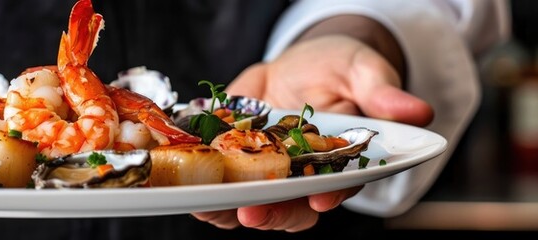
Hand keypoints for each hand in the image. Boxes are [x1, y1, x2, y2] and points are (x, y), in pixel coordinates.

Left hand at [192, 35, 432, 231]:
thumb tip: (420, 112)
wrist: (298, 64)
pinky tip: (185, 188)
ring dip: (229, 210)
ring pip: (250, 204)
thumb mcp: (362, 70)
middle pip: (291, 208)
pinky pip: (218, 184)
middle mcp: (302, 176)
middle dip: (272, 213)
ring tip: (210, 206)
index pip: (338, 186)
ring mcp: (266, 172)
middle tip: (253, 211)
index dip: (330, 193)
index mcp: (339, 161)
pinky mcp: (233, 160)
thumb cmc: (338, 68)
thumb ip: (382, 93)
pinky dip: (201, 190)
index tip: (319, 195)